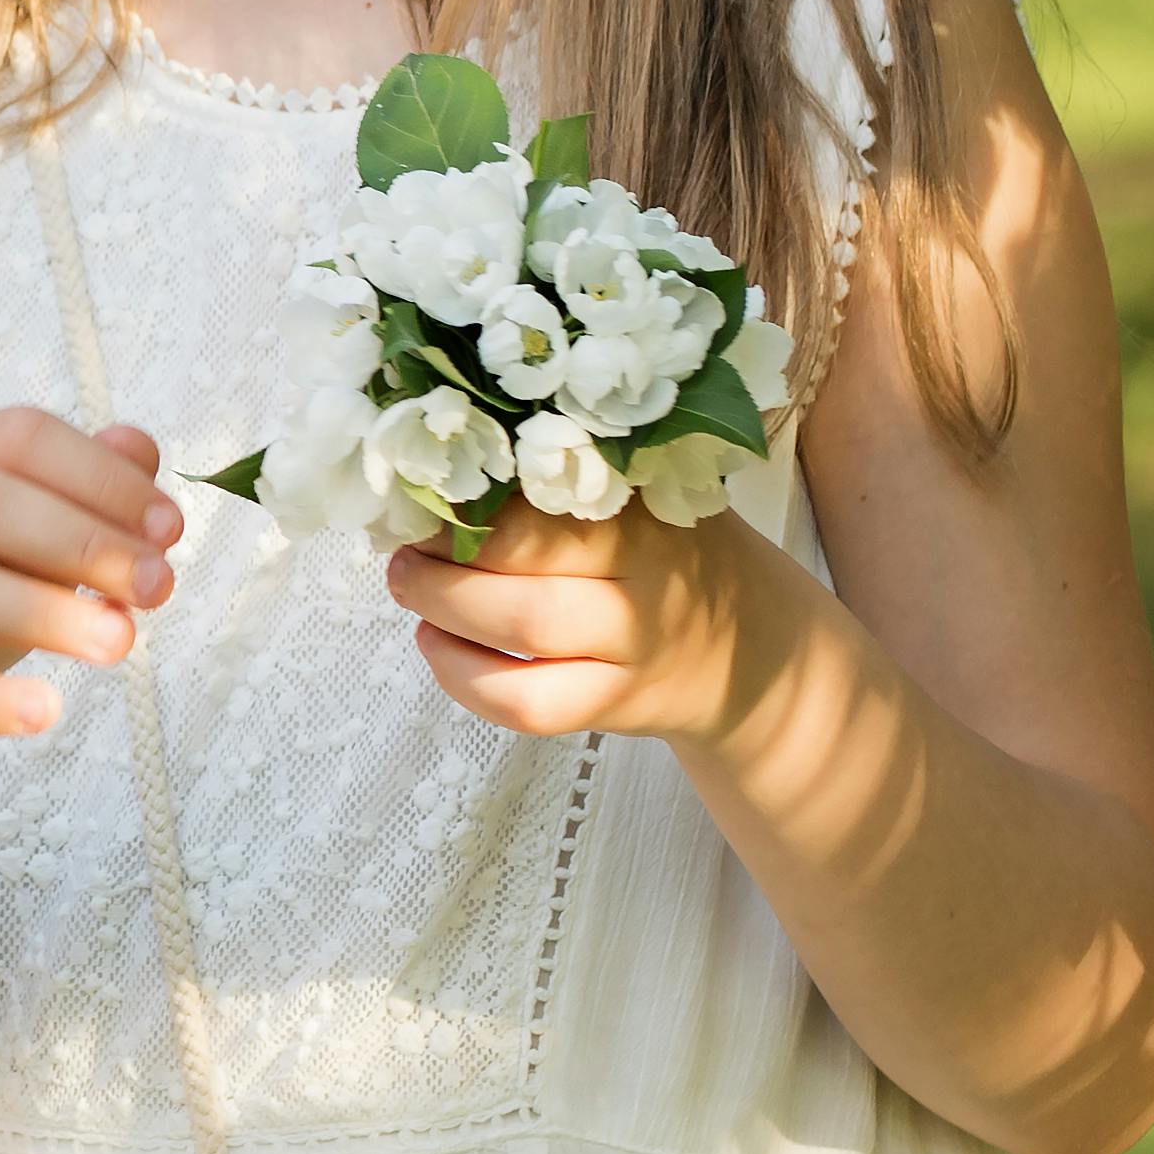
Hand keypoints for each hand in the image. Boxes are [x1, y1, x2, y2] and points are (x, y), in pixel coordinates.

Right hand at [0, 410, 177, 792]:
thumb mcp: (32, 547)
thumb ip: (83, 498)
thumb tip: (141, 450)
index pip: (18, 439)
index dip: (101, 477)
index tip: (171, 528)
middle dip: (83, 541)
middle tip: (158, 589)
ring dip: (44, 612)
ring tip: (119, 644)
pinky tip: (45, 711)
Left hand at [385, 501, 797, 741]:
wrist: (752, 650)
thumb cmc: (672, 553)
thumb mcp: (647, 495)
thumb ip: (570, 472)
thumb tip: (446, 449)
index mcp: (648, 505)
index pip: (547, 489)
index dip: (470, 491)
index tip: (422, 481)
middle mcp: (648, 573)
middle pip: (530, 556)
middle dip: (445, 548)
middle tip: (401, 540)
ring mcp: (633, 644)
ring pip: (526, 629)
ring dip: (444, 607)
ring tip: (406, 586)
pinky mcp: (615, 704)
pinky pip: (528, 703)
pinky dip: (464, 678)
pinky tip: (436, 646)